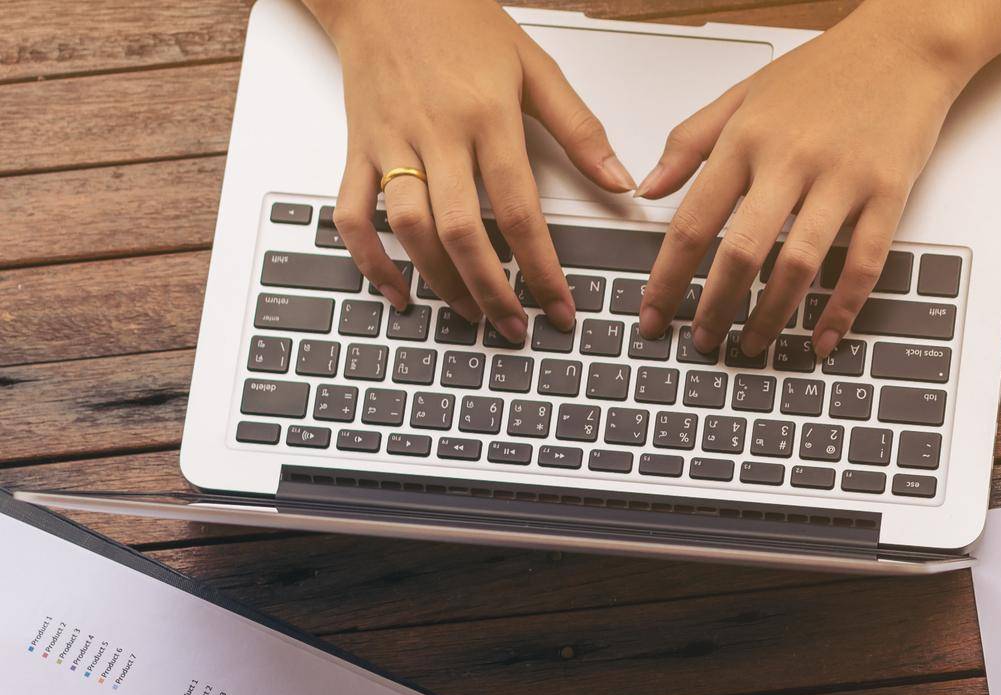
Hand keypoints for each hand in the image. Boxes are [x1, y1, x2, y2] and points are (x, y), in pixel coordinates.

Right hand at [319, 0, 633, 337]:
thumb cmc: (459, 19)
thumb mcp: (533, 65)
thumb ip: (579, 128)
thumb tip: (620, 181)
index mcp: (487, 114)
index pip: (520, 209)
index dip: (542, 269)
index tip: (560, 310)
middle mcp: (437, 132)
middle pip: (462, 231)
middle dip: (492, 291)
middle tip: (515, 329)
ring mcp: (392, 143)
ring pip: (410, 229)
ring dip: (441, 282)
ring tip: (471, 314)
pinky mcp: (358, 147)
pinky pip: (352, 214)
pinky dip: (371, 260)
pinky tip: (398, 292)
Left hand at [637, 14, 964, 359]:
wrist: (907, 40)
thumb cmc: (825, 70)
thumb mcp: (744, 94)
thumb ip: (690, 142)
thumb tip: (646, 189)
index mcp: (747, 138)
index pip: (692, 222)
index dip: (667, 280)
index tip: (653, 317)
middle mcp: (790, 158)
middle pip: (740, 253)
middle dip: (715, 309)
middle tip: (703, 343)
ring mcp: (842, 177)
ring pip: (797, 266)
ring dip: (771, 318)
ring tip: (752, 346)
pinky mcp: (887, 191)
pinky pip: (861, 264)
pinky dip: (840, 310)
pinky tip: (821, 340)